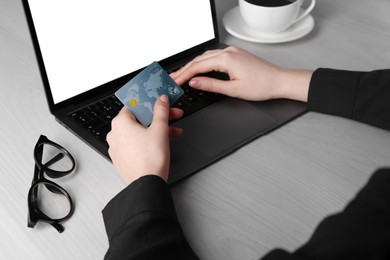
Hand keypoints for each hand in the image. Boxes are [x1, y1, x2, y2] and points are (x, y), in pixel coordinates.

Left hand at [107, 95, 182, 183]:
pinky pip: (136, 144)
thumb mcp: (160, 129)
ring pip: (139, 132)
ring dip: (157, 130)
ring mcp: (117, 148)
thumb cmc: (150, 158)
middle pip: (139, 119)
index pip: (136, 105)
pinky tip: (162, 143)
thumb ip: (161, 110)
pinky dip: (148, 141)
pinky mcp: (122, 159)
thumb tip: (161, 100)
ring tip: (173, 132)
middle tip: (173, 116)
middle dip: (159, 118)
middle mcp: (115, 134)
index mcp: (120, 123)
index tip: (161, 103)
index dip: (152, 103)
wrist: (148, 183)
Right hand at [171, 46, 311, 101]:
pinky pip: (213, 57)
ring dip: (192, 66)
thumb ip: (211, 85)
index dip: (183, 75)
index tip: (174, 82)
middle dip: (184, 70)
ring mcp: (232, 52)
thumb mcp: (233, 89)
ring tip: (181, 75)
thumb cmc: (262, 86)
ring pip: (205, 57)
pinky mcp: (235, 55)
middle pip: (199, 60)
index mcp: (226, 59)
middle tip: (172, 79)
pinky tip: (198, 69)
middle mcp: (228, 52)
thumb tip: (194, 82)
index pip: (198, 66)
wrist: (279, 81)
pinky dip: (202, 63)